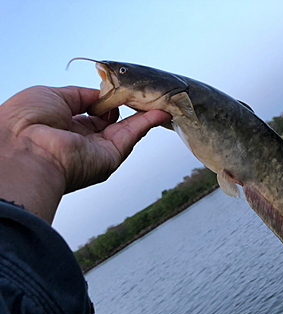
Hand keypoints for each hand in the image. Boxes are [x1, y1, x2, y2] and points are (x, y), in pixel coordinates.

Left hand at [0, 86, 170, 222]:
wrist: (25, 148)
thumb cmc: (25, 121)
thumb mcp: (52, 95)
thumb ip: (81, 95)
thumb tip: (102, 94)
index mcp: (63, 125)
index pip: (91, 112)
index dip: (106, 100)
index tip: (119, 88)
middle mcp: (81, 141)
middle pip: (112, 121)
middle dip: (128, 106)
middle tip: (143, 92)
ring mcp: (97, 150)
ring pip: (126, 128)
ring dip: (142, 113)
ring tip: (157, 97)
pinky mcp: (110, 157)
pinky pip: (132, 136)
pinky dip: (147, 122)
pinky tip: (159, 111)